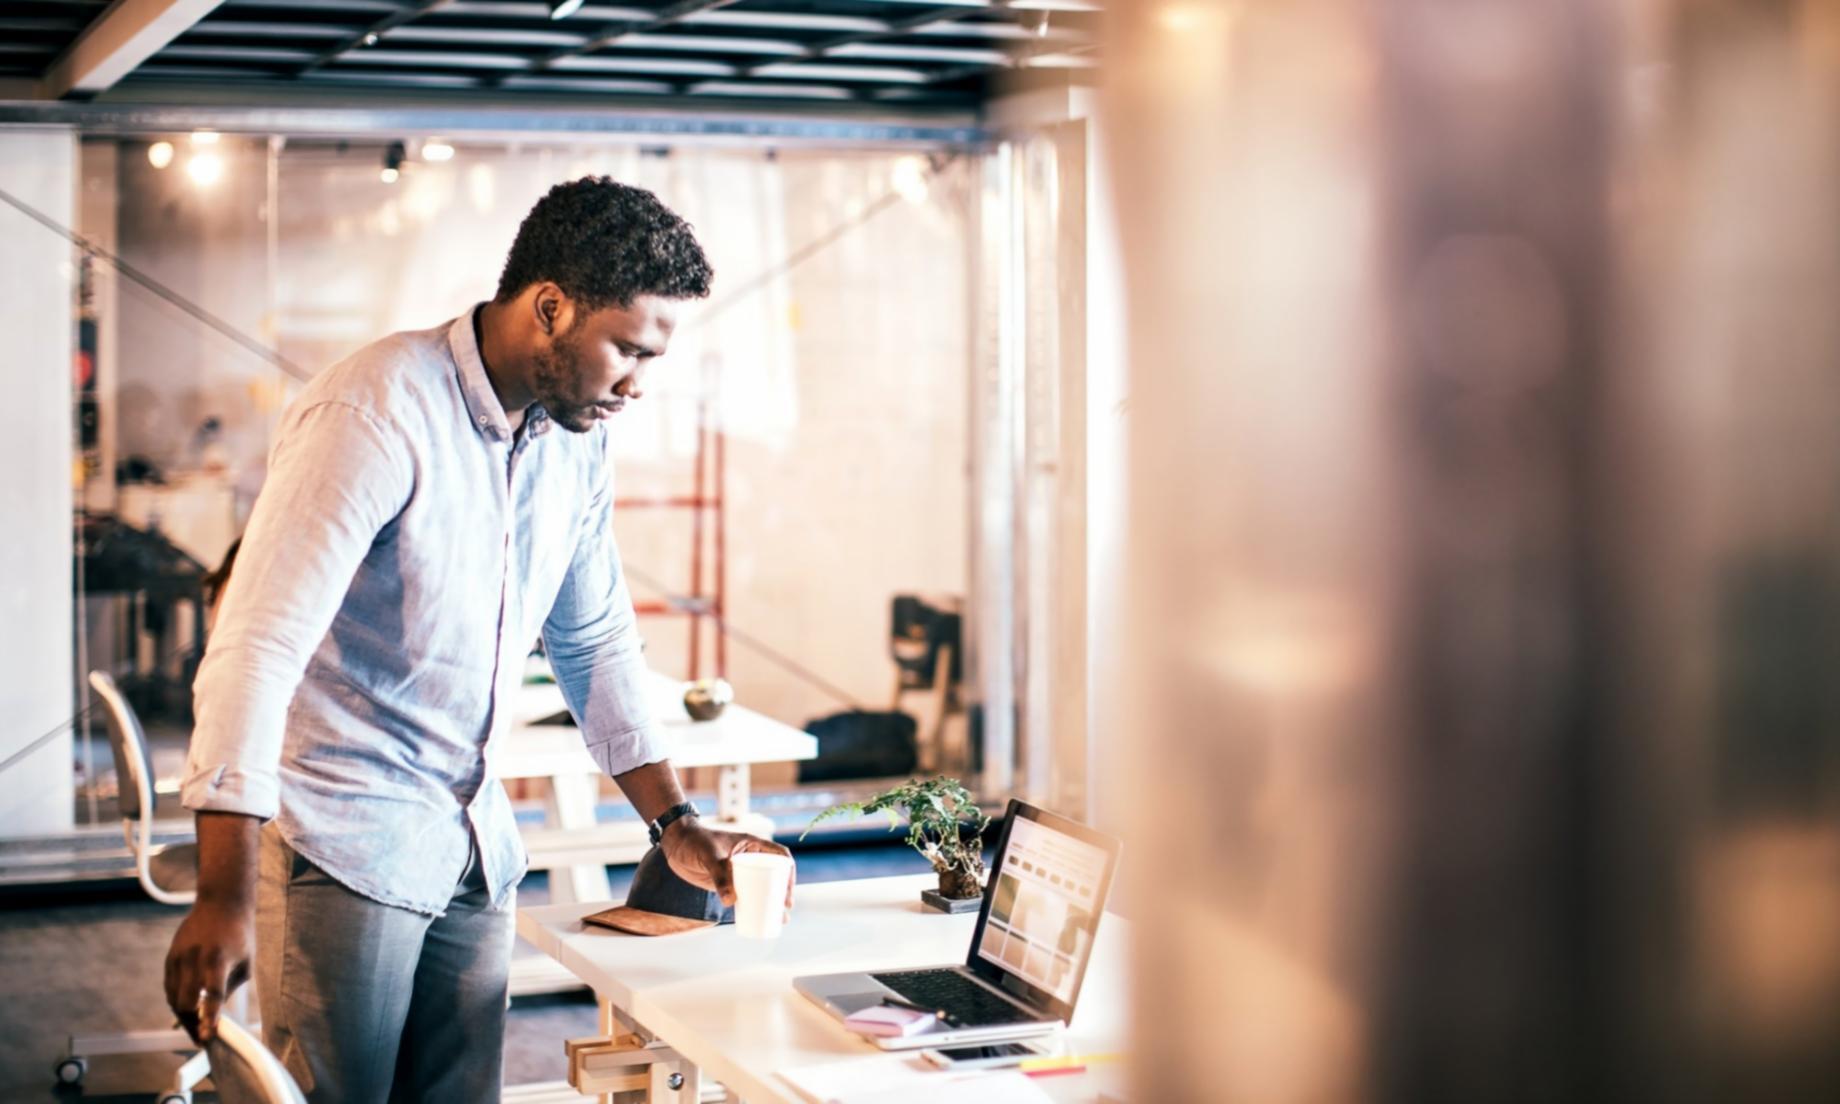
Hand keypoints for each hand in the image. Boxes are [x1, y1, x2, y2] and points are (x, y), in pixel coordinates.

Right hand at [164, 898, 253, 1044]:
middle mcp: (195, 959)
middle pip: (185, 1002)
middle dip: (192, 1024)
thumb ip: (230, 988)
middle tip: (201, 1037)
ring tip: (194, 1027)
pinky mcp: (170, 957)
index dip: (209, 1018)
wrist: (221, 904)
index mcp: (219, 959)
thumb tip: (214, 1013)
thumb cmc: (240, 935)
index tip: (208, 1036)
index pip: (212, 994)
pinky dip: (176, 1001)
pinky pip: (169, 987)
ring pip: (173, 998)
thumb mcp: (245, 962)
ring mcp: (179, 957)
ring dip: (182, 1015)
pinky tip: (186, 1008)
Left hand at [660, 821, 795, 918]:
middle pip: (774, 876)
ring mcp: (739, 871)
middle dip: (783, 894)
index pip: (780, 857)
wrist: (675, 844)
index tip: (787, 891)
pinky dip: (753, 906)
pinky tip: (758, 918)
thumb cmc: (694, 841)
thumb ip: (720, 876)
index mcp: (752, 844)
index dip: (788, 873)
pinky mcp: (728, 882)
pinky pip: (746, 895)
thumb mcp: (710, 855)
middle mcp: (750, 857)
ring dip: (772, 903)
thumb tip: (731, 902)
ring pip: (762, 888)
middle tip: (784, 910)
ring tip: (780, 920)